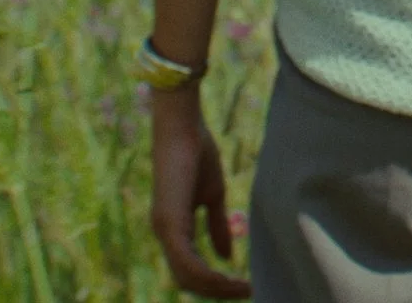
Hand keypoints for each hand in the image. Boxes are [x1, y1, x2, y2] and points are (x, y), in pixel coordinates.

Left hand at [148, 88, 252, 297]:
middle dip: (218, 291)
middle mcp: (164, 233)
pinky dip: (209, 276)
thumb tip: (225, 257)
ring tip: (245, 288)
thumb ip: (216, 226)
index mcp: (173, 228)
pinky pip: (187, 263)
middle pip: (188, 280)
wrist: (182, 126)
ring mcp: (164, 229)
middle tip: (247, 292)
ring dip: (217, 288)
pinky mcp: (169, 223)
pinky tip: (230, 277)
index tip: (244, 285)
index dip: (215, 283)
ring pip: (187, 277)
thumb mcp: (212, 195)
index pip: (190, 270)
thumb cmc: (196, 152)